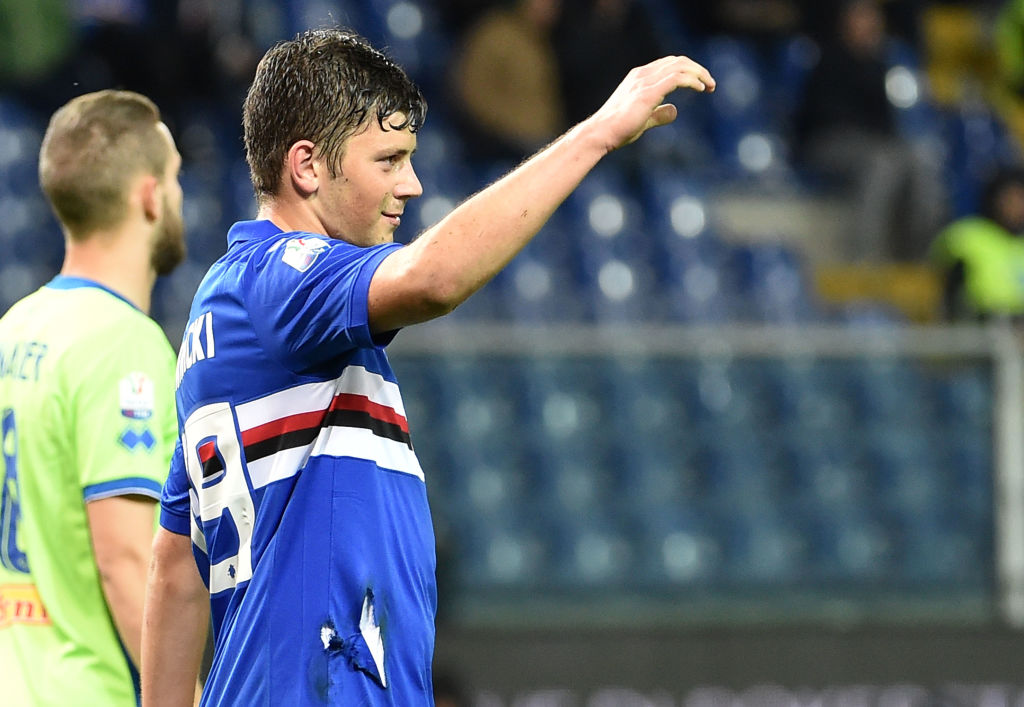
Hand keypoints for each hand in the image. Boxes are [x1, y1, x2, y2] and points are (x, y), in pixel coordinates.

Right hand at [585, 55, 715, 151]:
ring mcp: (644, 81)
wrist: (601, 134)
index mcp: (639, 77)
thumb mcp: (643, 120)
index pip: (669, 64)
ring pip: (679, 66)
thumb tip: (675, 111)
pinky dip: (692, 80)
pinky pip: (676, 78)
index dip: (688, 70)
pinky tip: (701, 88)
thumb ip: (658, 114)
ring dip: (699, 73)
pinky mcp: (648, 92)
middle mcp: (642, 74)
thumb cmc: (618, 130)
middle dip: (698, 70)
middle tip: (711, 84)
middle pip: (677, 61)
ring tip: (710, 86)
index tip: (702, 84)